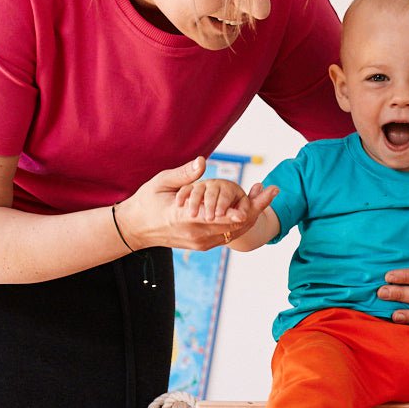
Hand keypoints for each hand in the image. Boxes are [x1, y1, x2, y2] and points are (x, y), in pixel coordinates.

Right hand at [117, 159, 276, 251]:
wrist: (135, 229)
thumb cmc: (147, 202)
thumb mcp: (160, 182)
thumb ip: (183, 174)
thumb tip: (202, 162)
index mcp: (184, 218)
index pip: (223, 214)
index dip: (246, 206)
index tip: (262, 193)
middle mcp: (196, 234)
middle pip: (236, 225)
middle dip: (256, 208)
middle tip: (273, 189)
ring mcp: (200, 242)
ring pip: (235, 232)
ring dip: (251, 215)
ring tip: (265, 195)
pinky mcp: (202, 245)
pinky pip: (228, 235)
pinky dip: (240, 222)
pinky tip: (250, 207)